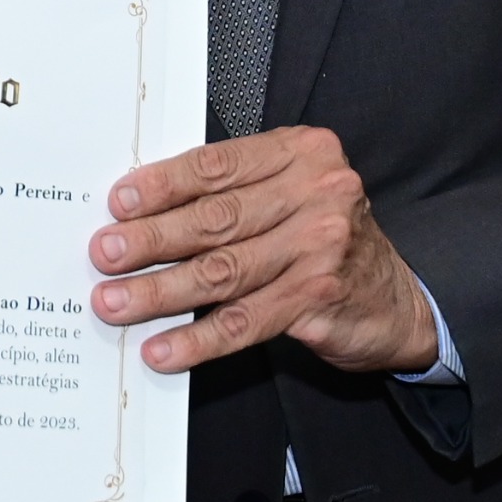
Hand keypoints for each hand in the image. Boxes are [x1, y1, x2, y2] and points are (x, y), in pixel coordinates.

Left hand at [91, 126, 439, 375]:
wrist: (397, 299)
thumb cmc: (325, 240)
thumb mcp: (291, 194)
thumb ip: (234, 192)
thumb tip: (143, 212)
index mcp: (301, 153)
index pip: (219, 165)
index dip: (164, 184)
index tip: (119, 202)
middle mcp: (316, 193)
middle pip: (216, 217)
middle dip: (151, 238)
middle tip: (104, 253)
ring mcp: (321, 247)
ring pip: (223, 270)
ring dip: (161, 291)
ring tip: (116, 302)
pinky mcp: (318, 298)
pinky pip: (245, 321)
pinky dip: (198, 337)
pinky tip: (164, 347)